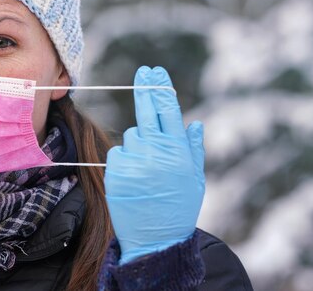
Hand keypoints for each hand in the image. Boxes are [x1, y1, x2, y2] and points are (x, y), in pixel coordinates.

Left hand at [104, 66, 204, 263]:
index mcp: (179, 152)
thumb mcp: (195, 180)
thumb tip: (195, 123)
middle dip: (145, 89)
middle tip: (143, 72)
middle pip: (147, 111)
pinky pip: (118, 153)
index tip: (155, 72)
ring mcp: (136, 161)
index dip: (160, 88)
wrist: (156, 240)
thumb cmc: (178, 208)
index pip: (169, 110)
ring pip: (132, 135)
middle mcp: (158, 152)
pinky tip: (134, 178)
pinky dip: (124, 160)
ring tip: (147, 170)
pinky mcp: (117, 171)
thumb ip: (194, 150)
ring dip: (138, 144)